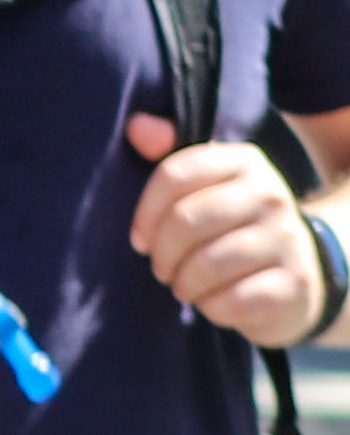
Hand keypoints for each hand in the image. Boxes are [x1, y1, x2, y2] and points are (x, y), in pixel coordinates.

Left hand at [128, 116, 331, 348]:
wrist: (298, 273)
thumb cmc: (234, 225)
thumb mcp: (207, 184)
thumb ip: (168, 153)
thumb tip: (137, 127)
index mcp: (244, 161)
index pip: (174, 175)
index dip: (145, 213)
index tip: (139, 239)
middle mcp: (271, 194)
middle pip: (187, 220)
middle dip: (162, 252)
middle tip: (160, 268)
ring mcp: (288, 239)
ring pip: (209, 263)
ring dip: (184, 282)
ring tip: (181, 286)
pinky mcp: (297, 283)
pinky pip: (235, 300)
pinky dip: (212, 307)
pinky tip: (209, 302)